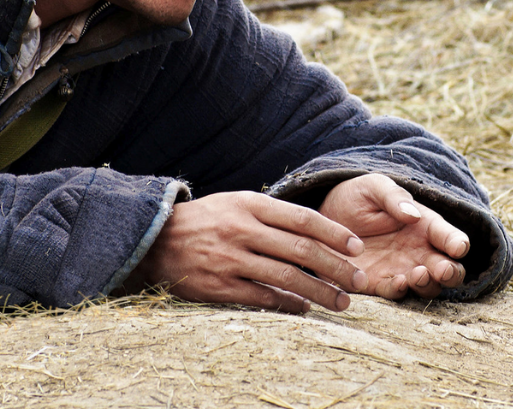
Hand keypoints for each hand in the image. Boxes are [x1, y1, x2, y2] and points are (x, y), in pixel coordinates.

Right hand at [125, 191, 367, 312]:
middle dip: (337, 267)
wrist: (152, 239)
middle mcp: (242, 230)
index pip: (304, 219)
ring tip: (341, 302)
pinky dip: (287, 304)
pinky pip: (262, 297)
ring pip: (286, 277)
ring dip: (319, 292)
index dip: (335, 234)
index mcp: (251, 205)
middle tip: (360, 281)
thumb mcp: (237, 203)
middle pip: (302, 250)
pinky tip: (305, 309)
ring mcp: (230, 259)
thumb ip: (274, 215)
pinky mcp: (218, 285)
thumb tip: (319, 231)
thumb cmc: (206, 220)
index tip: (358, 248)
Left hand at [320, 173, 470, 298]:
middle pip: (449, 269)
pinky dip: (401, 292)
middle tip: (443, 269)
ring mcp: (402, 270)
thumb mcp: (374, 187)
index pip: (449, 237)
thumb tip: (413, 214)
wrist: (324, 218)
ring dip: (428, 284)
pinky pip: (396, 294)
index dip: (457, 243)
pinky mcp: (379, 284)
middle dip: (451, 272)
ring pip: (429, 287)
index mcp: (425, 226)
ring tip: (418, 274)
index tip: (457, 247)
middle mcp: (419, 251)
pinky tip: (398, 282)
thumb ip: (393, 196)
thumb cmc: (355, 197)